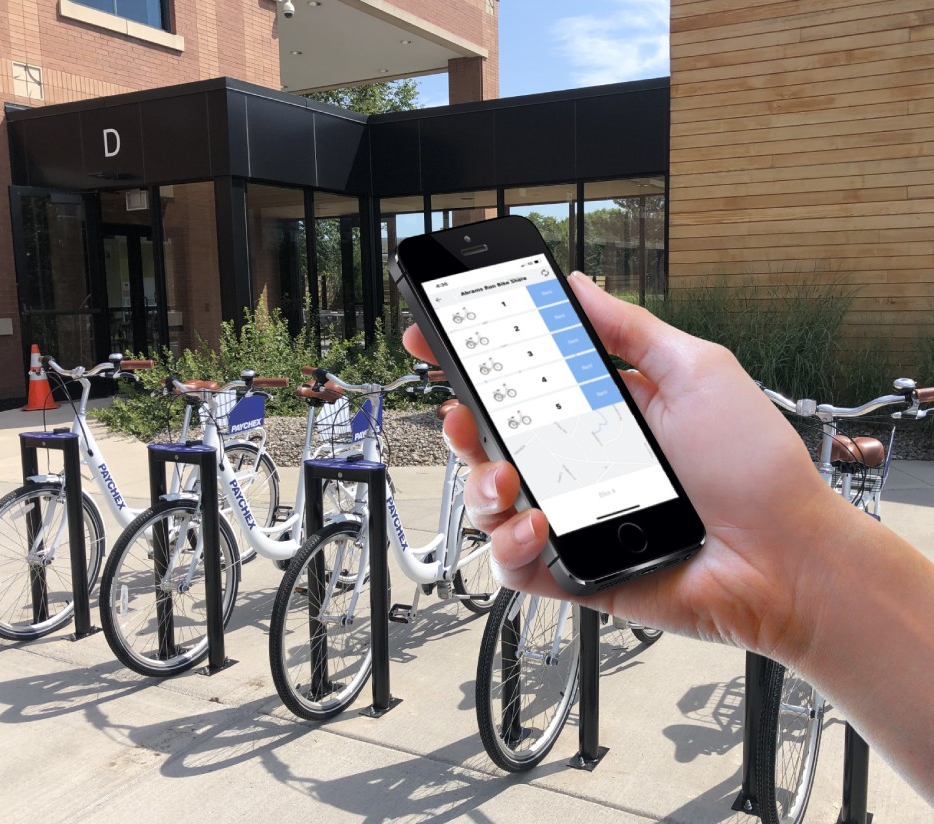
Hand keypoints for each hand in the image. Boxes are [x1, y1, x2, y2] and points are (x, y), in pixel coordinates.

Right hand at [404, 272, 852, 661]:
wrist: (787, 555)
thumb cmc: (754, 466)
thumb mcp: (695, 372)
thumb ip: (631, 329)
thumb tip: (579, 286)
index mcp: (599, 415)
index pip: (520, 384)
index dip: (472, 362)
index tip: (434, 337)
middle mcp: (577, 465)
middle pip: (491, 442)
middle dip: (460, 424)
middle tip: (461, 411)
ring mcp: (571, 519)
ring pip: (490, 503)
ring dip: (480, 486)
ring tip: (507, 479)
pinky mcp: (574, 573)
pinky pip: (514, 564)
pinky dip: (510, 545)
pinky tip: (536, 526)